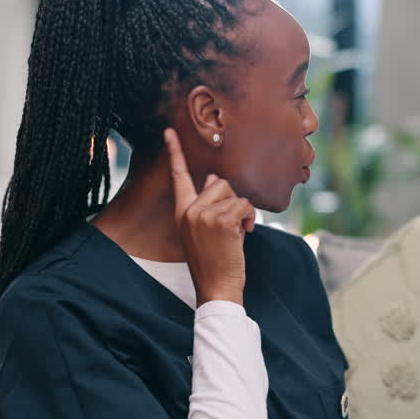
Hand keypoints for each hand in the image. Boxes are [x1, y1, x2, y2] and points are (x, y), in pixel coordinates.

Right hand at [164, 128, 255, 305]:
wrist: (217, 287)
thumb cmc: (215, 261)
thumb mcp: (205, 230)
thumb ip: (208, 204)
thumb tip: (214, 177)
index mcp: (182, 212)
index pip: (178, 177)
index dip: (174, 153)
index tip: (169, 132)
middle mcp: (189, 210)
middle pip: (220, 183)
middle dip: (233, 200)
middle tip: (233, 226)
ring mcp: (203, 214)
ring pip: (234, 194)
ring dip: (243, 211)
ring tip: (237, 233)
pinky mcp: (220, 219)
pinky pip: (244, 204)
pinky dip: (250, 217)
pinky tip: (245, 233)